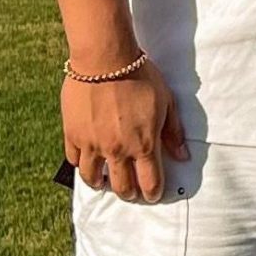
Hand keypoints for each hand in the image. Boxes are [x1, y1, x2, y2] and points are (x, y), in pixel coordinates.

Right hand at [62, 61, 190, 203]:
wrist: (105, 59)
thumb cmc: (141, 76)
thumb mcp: (166, 102)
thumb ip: (173, 132)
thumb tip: (183, 156)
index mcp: (143, 145)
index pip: (149, 182)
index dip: (152, 193)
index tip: (152, 196)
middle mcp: (117, 150)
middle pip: (122, 187)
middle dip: (129, 194)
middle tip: (130, 193)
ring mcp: (92, 144)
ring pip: (93, 178)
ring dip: (101, 184)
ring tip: (105, 182)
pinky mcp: (72, 133)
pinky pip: (74, 158)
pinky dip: (81, 163)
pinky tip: (87, 161)